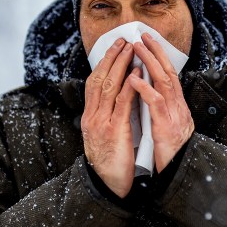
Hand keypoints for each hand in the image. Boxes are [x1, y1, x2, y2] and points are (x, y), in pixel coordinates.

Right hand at [82, 38, 138, 197]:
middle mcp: (92, 117)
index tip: (114, 48)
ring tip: (131, 49)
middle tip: (122, 40)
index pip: (93, 83)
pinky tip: (136, 74)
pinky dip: (129, 85)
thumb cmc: (109, 162)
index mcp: (89, 117)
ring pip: (109, 87)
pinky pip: (122, 103)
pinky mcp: (114, 130)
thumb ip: (107, 117)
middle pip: (99, 79)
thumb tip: (115, 99)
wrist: (107, 186)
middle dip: (111, 57)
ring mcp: (101, 123)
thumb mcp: (103, 136)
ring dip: (121, 65)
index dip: (103, 63)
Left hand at [129, 33, 194, 171]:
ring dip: (150, 63)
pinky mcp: (166, 126)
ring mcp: (174, 115)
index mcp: (177, 106)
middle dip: (156, 52)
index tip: (148, 42)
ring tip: (137, 49)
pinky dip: (145, 89)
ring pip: (164, 82)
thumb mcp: (167, 127)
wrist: (181, 172)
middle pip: (168, 72)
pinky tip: (133, 79)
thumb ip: (162, 111)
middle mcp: (178, 106)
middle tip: (142, 36)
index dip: (159, 57)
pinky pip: (156, 103)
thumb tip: (152, 96)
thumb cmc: (171, 153)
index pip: (169, 75)